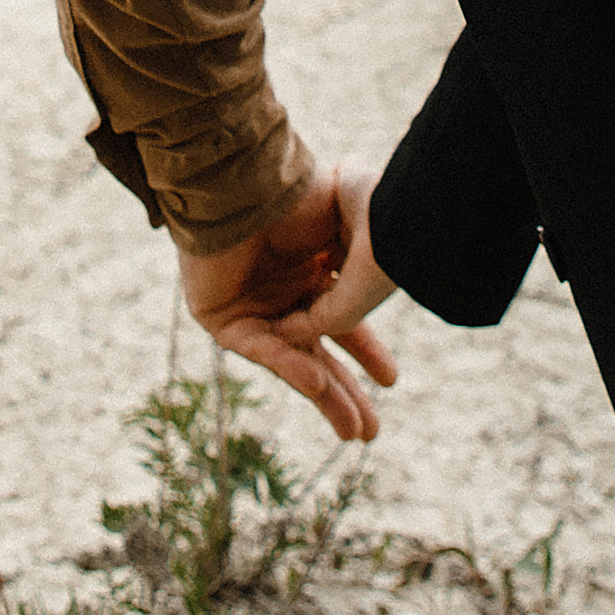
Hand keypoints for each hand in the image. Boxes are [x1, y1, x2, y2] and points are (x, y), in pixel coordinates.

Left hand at [175, 162, 399, 445]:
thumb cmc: (304, 200)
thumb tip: (354, 330)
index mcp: (313, 268)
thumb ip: (347, 300)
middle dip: (346, 393)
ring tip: (356, 434)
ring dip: (325, 396)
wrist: (251, 180)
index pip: (341, 322)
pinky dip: (290, 364)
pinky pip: (261, 348)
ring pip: (293, 361)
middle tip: (370, 434)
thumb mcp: (345, 249)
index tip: (391, 380)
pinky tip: (316, 385)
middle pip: (318, 353)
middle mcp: (284, 291)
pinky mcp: (222, 316)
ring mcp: (253, 305)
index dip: (366, 353)